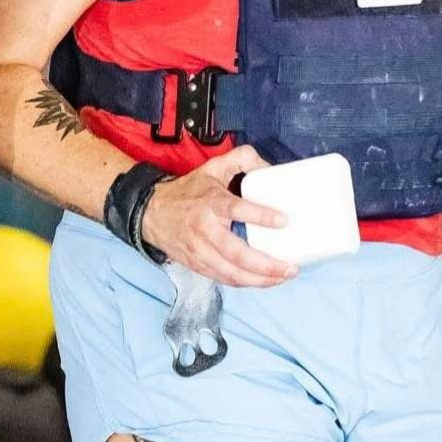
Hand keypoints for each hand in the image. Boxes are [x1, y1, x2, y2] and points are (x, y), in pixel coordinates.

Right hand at [142, 145, 297, 287]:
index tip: (284, 221)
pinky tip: (264, 281)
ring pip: (232, 274)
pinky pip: (225, 279)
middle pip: (237, 254)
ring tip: (283, 277)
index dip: (261, 216)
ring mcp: (200, 252)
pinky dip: (246, 283)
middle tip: (290, 267)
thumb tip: (270, 168)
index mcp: (211, 203)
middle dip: (266, 265)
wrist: (151, 214)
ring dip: (260, 280)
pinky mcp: (198, 266)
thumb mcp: (214, 167)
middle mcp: (205, 231)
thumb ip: (243, 159)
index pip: (237, 210)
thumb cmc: (188, 191)